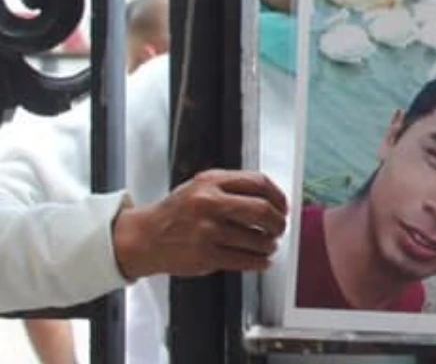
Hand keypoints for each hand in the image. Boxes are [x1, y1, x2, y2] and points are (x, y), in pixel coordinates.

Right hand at [111, 169, 287, 280]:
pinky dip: (259, 262)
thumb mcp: (200, 186)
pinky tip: (262, 260)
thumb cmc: (176, 213)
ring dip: (269, 244)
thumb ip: (232, 186)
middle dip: (278, 222)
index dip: (278, 195)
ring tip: (269, 245)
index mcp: (211, 182)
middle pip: (261, 210)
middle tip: (280, 227)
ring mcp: (207, 231)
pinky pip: (244, 260)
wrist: (143, 238)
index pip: (258, 182)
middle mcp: (209, 204)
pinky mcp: (205, 255)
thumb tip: (270, 197)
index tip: (283, 206)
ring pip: (256, 238)